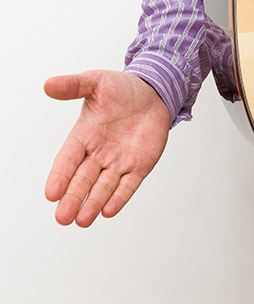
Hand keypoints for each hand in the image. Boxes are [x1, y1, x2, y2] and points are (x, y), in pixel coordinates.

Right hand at [44, 70, 170, 226]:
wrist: (153, 92)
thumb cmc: (121, 88)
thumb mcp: (97, 82)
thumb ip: (74, 85)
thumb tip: (49, 85)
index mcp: (84, 135)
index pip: (67, 159)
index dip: (60, 176)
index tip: (51, 194)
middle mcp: (98, 153)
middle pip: (83, 179)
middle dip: (73, 198)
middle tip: (63, 218)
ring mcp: (119, 161)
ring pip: (104, 187)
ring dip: (93, 203)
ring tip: (82, 221)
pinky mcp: (140, 165)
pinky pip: (128, 184)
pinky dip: (119, 197)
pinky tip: (109, 211)